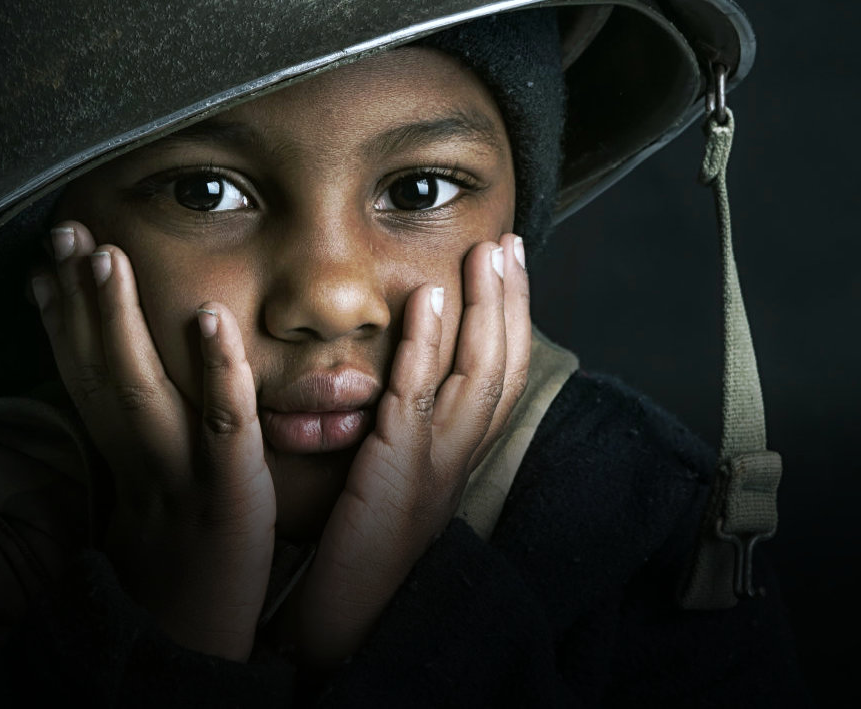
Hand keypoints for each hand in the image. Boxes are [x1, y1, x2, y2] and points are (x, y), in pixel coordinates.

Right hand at [30, 221, 277, 660]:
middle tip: (64, 231)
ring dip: (121, 321)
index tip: (40, 263)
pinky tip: (210, 318)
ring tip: (107, 256)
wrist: (190, 651)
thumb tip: (124, 392)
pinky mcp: (230, 495)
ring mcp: (181, 475)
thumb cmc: (180, 568)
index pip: (82, 377)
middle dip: (79, 301)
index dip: (58, 320)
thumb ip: (140, 443)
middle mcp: (140, 460)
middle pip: (100, 372)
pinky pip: (224, 426)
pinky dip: (215, 371)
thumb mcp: (152, 500)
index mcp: (123, 459)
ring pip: (144, 389)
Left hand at [290, 232, 532, 666]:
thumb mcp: (392, 479)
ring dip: (486, 308)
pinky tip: (428, 299)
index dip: (515, 318)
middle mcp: (460, 457)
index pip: (505, 376)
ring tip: (487, 252)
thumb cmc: (356, 552)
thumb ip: (403, 431)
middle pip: (507, 365)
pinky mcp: (397, 471)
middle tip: (510, 242)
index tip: (510, 265)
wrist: (346, 619)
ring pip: (480, 374)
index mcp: (460, 457)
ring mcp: (435, 464)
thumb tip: (401, 385)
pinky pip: (418, 398)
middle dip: (513, 299)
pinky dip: (426, 345)